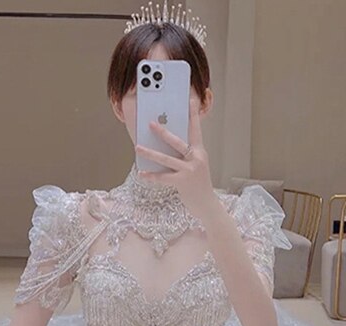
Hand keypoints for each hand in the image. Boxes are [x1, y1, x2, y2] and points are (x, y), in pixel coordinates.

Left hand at [134, 97, 217, 220]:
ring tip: (138, 147)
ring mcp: (189, 171)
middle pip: (177, 142)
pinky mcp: (182, 183)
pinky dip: (151, 176)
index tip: (190, 101)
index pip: (196, 130)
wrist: (207, 204)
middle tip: (150, 123)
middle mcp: (196, 159)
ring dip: (150, 153)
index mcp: (200, 152)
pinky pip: (163, 177)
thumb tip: (166, 146)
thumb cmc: (199, 184)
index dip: (193, 115)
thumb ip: (185, 155)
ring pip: (166, 159)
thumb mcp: (196, 166)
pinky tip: (142, 172)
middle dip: (163, 131)